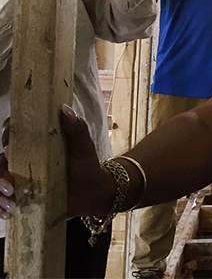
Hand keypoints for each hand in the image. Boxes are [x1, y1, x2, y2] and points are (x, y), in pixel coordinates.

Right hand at [0, 106, 115, 221]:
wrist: (91, 194)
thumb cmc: (86, 166)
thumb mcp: (83, 147)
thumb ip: (76, 129)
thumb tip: (65, 109)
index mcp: (37, 141)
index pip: (14, 133)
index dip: (6, 137)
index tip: (9, 148)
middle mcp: (25, 157)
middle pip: (1, 160)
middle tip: (10, 188)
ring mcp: (21, 177)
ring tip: (11, 204)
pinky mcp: (21, 194)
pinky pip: (3, 200)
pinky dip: (0, 207)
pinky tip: (9, 213)